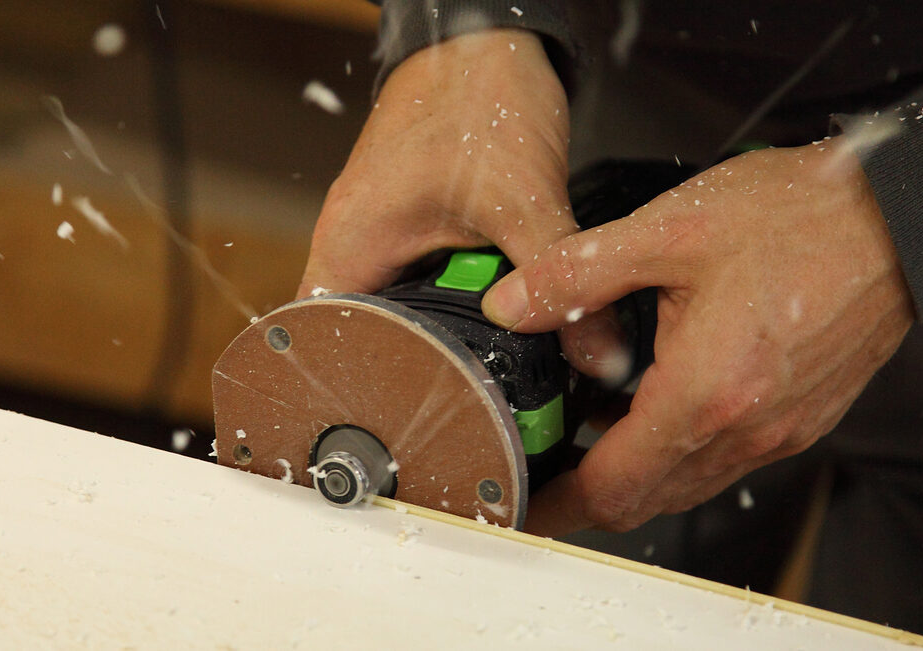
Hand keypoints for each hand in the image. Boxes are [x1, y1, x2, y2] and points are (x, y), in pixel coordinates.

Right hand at [299, 29, 626, 377]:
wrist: (486, 41)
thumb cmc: (476, 98)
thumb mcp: (524, 201)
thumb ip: (561, 279)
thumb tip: (600, 354)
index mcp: (348, 248)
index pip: (323, 350)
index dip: (361, 395)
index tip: (407, 426)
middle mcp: (351, 249)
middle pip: (368, 345)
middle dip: (419, 375)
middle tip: (469, 406)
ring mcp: (379, 240)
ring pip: (402, 320)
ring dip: (442, 340)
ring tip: (485, 371)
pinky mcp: (410, 232)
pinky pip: (426, 291)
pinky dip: (457, 308)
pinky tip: (495, 321)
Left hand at [480, 142, 916, 535]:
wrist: (900, 215)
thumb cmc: (799, 217)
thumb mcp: (666, 232)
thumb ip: (576, 273)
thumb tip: (511, 303)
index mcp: (705, 394)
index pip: (612, 486)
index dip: (556, 499)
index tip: (522, 495)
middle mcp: (747, 430)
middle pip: (647, 499)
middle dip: (588, 492)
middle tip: (545, 461)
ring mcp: (781, 431)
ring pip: (687, 483)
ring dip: (636, 470)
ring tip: (592, 425)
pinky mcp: (804, 419)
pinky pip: (726, 459)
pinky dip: (680, 450)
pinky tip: (656, 404)